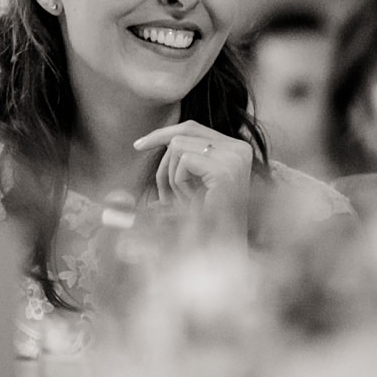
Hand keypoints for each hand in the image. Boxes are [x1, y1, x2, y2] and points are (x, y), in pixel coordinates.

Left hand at [132, 120, 254, 233]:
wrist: (228, 249)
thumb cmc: (211, 227)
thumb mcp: (191, 193)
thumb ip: (172, 176)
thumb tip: (136, 172)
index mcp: (236, 149)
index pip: (191, 128)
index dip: (162, 134)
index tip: (137, 145)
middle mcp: (240, 149)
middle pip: (180, 136)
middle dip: (163, 166)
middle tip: (163, 198)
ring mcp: (234, 158)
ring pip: (177, 147)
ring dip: (172, 178)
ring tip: (186, 202)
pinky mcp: (225, 169)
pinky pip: (182, 162)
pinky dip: (178, 183)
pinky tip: (193, 202)